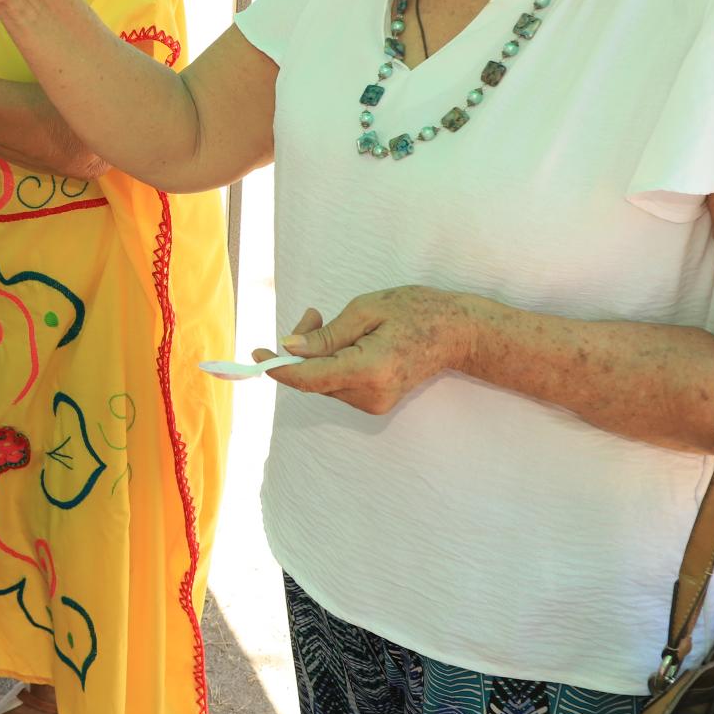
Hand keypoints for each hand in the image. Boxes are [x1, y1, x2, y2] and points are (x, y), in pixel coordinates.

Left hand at [258, 285, 477, 414]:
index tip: (255, 354)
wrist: (458, 333)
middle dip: (302, 349)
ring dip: (317, 355)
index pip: (310, 378)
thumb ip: (326, 335)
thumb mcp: (367, 309)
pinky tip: (347, 343)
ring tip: (334, 324)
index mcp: (369, 370)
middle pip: (313, 379)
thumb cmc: (416, 311)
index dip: (278, 368)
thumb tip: (289, 349)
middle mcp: (370, 395)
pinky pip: (338, 385)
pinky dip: (331, 364)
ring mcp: (375, 404)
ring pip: (323, 382)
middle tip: (313, 314)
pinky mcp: (376, 404)